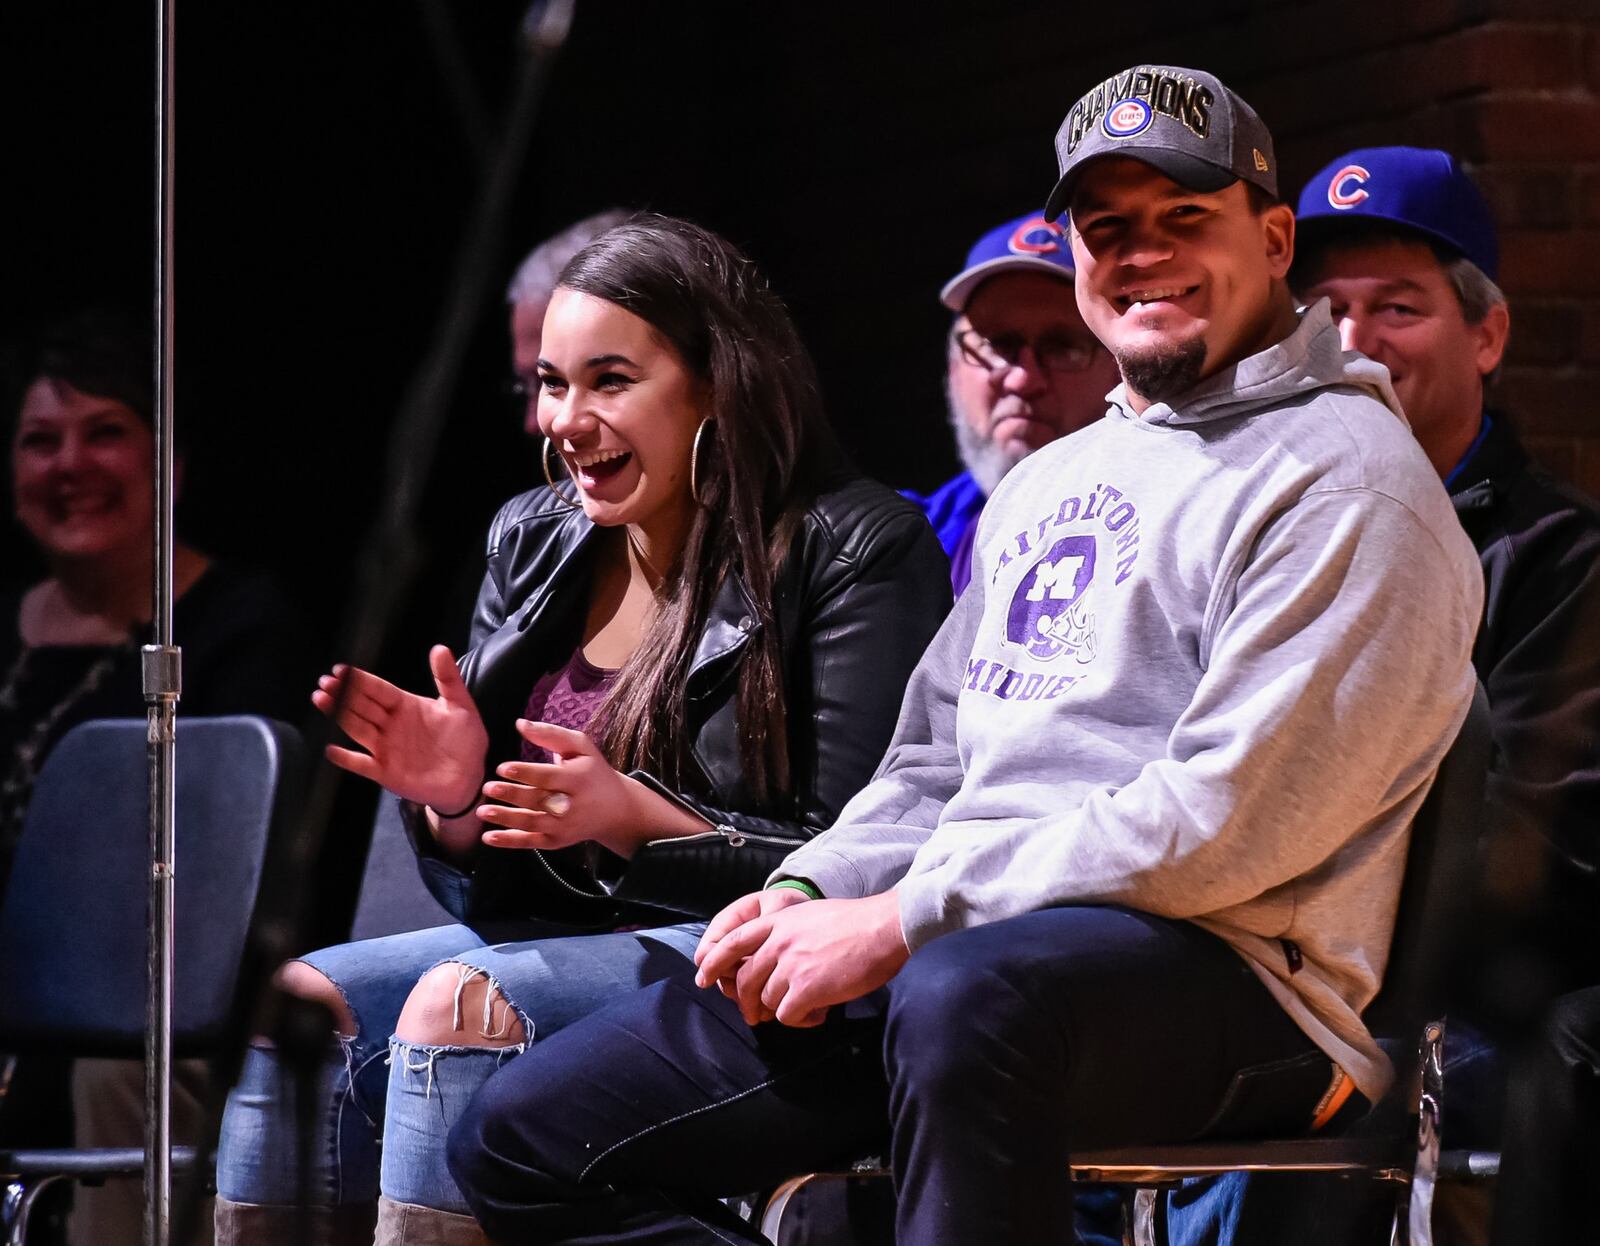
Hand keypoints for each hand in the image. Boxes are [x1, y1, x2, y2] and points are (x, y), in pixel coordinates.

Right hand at [313, 645, 488, 813]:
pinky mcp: (385, 771)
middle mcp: (391, 725)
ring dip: (338, 715)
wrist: (469, 777)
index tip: (341, 670)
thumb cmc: (465, 741)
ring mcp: (386, 748)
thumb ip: (448, 678)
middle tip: (325, 682)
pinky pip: (362, 764)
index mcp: (406, 706)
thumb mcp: (460, 705)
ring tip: (321, 699)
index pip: (378, 689)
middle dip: (342, 693)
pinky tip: (332, 750)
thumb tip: (440, 648)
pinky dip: (347, 759)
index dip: (360, 680)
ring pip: (357, 728)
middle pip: (361, 705)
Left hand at [476, 720, 640, 854]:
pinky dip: (509, 841)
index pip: (549, 776)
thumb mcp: (581, 747)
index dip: (525, 773)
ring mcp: (564, 826)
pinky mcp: (557, 841)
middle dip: (512, 795)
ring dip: (506, 818)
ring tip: (482, 811)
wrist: (616, 810)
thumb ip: (551, 734)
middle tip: (487, 787)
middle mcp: (572, 805)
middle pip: (538, 800)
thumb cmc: (593, 771)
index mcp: (579, 778)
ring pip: (532, 823)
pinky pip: (531, 842)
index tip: (502, 768)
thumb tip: (520, 723)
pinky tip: (488, 837)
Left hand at [696, 891, 908, 1028]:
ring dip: (782, 1010)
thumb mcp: (810, 916)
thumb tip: (778, 959)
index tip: (704, 977)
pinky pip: (788, 1015)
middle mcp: (779, 943)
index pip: (732, 942)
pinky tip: (817, 1012)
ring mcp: (791, 965)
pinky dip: (800, 1020)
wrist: (882, 927)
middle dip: (745, 1002)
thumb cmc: (855, 922)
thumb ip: (788, 933)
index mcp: (778, 922)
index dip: (714, 962)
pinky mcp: (807, 988)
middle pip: (746, 980)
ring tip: (805, 1007)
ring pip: (768, 1000)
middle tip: (752, 1016)